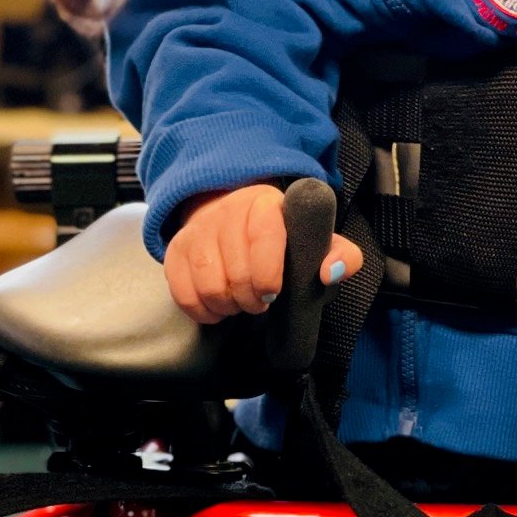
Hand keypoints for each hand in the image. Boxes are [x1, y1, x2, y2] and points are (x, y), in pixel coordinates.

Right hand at [163, 183, 362, 323]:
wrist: (232, 215)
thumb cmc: (281, 238)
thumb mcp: (315, 241)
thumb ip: (341, 255)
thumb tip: (330, 273)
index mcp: (265, 205)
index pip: (264, 239)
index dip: (269, 275)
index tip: (274, 292)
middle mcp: (226, 211)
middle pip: (236, 273)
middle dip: (251, 299)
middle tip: (261, 301)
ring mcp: (197, 231)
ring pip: (208, 286)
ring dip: (228, 306)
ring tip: (240, 303)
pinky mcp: (175, 250)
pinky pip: (183, 294)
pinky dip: (203, 311)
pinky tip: (218, 308)